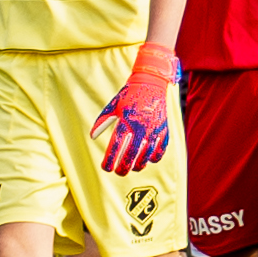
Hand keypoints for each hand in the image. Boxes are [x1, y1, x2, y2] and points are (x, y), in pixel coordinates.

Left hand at [91, 41, 177, 174]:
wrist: (151, 83)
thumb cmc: (129, 96)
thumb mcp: (113, 106)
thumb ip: (102, 121)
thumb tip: (93, 136)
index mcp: (126, 120)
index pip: (116, 146)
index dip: (110, 160)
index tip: (105, 168)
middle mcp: (141, 126)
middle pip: (131, 155)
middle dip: (123, 168)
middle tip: (119, 172)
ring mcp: (154, 129)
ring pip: (146, 156)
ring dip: (138, 166)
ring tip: (132, 168)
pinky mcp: (164, 130)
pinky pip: (160, 151)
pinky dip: (153, 158)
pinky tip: (147, 160)